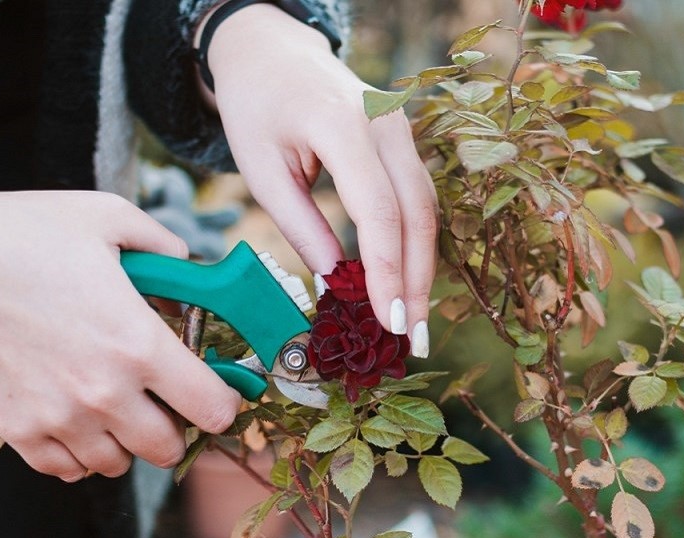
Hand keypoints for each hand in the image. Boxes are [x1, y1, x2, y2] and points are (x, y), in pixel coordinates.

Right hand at [0, 164, 242, 480]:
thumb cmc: (23, 233)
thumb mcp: (109, 218)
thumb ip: (165, 246)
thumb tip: (191, 266)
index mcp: (138, 344)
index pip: (213, 408)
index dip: (223, 401)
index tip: (216, 389)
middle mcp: (104, 392)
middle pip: (169, 447)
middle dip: (176, 425)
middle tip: (163, 397)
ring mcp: (59, 418)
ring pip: (118, 464)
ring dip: (125, 440)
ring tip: (114, 403)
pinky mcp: (18, 431)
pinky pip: (67, 468)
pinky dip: (78, 451)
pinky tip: (75, 415)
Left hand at [204, 4, 437, 357]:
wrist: (271, 51)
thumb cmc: (256, 107)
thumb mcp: (262, 170)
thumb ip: (302, 227)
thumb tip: (338, 285)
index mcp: (341, 125)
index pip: (379, 211)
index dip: (387, 273)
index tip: (387, 323)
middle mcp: (385, 121)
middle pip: (417, 214)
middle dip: (415, 282)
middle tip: (411, 341)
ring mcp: (402, 126)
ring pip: (426, 208)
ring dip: (421, 268)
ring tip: (410, 324)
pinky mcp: (404, 138)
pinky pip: (418, 196)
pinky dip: (415, 243)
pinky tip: (406, 283)